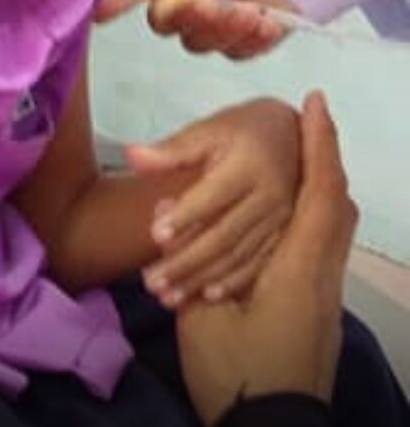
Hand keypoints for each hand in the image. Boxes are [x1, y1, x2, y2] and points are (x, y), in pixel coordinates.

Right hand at [96, 0, 293, 60]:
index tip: (104, 10)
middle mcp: (186, 2)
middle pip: (166, 24)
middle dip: (186, 16)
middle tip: (207, 5)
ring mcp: (213, 26)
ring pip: (200, 42)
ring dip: (222, 28)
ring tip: (249, 11)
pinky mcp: (243, 42)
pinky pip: (237, 53)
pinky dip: (250, 40)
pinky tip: (265, 22)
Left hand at [127, 97, 300, 306]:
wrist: (293, 135)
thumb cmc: (242, 130)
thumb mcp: (209, 129)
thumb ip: (172, 149)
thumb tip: (133, 156)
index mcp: (250, 165)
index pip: (213, 196)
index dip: (185, 216)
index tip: (156, 236)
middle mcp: (271, 196)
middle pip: (224, 234)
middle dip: (186, 261)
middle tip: (151, 282)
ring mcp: (282, 219)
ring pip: (238, 255)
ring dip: (202, 278)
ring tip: (168, 297)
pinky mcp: (287, 235)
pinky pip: (259, 264)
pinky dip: (232, 283)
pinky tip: (206, 296)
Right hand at [176, 93, 355, 426]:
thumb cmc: (236, 376)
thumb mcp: (200, 319)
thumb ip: (191, 266)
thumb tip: (173, 225)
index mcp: (300, 269)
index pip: (320, 191)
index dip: (319, 143)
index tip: (312, 102)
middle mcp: (324, 277)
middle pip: (337, 206)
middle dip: (324, 160)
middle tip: (307, 126)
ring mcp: (326, 300)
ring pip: (334, 231)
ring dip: (320, 190)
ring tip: (295, 164)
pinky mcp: (319, 317)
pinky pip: (324, 251)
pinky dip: (312, 221)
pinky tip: (282, 223)